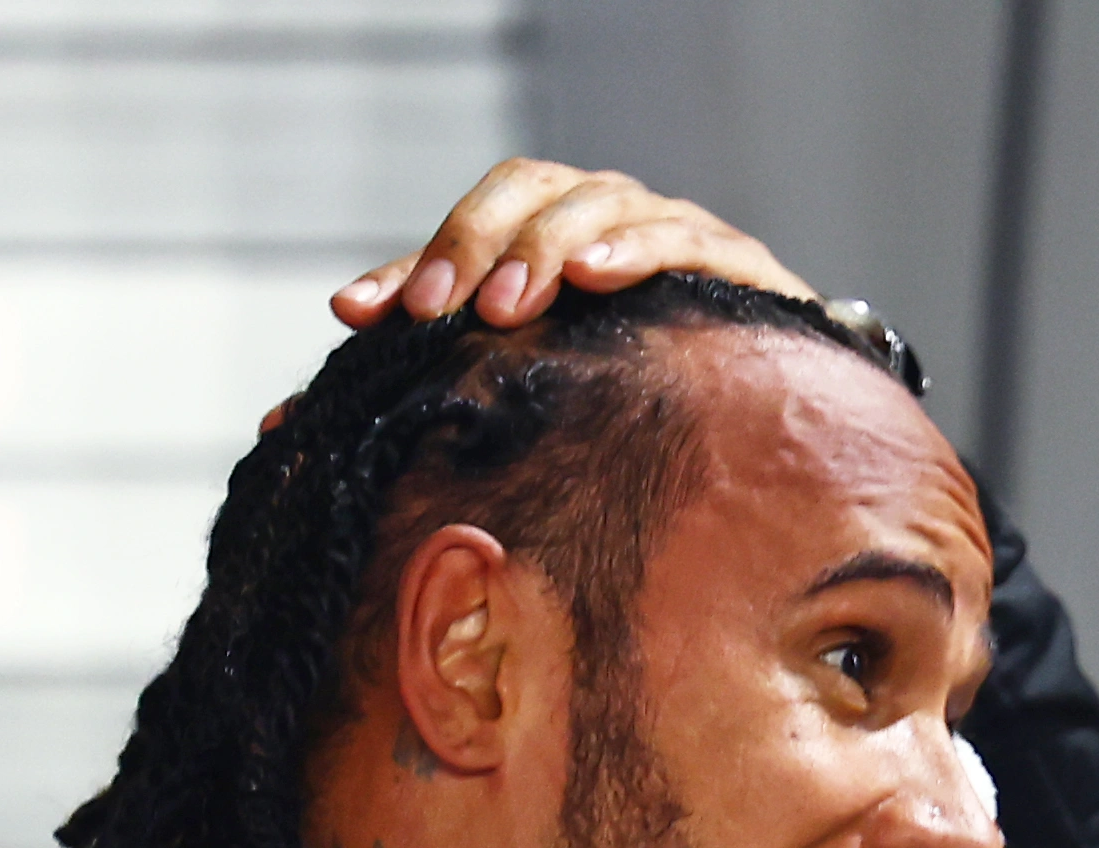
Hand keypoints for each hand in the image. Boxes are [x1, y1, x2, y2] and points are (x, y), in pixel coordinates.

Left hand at [330, 157, 815, 331]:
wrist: (771, 406)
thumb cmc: (635, 375)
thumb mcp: (529, 356)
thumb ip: (438, 337)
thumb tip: (327, 344)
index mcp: (560, 226)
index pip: (487, 209)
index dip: (436, 250)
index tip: (386, 315)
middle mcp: (612, 213)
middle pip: (536, 189)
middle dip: (483, 243)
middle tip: (444, 311)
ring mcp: (676, 229)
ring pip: (603, 204)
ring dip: (548, 249)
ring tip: (511, 305)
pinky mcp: (740, 264)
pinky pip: (684, 240)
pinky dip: (638, 251)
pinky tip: (600, 278)